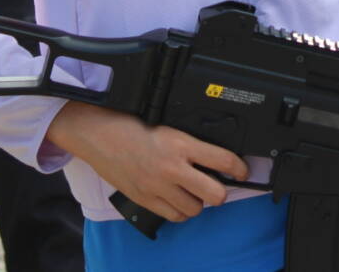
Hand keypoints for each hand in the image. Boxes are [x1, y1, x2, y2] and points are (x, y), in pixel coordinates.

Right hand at [47, 101, 249, 224]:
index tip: (242, 170)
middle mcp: (172, 167)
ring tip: (193, 191)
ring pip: (195, 209)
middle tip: (218, 184)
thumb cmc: (128, 124)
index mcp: (179, 143)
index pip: (222, 159)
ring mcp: (158, 187)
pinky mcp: (145, 199)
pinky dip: (179, 211)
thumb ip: (186, 141)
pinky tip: (176, 199)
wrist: (97, 134)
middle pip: (215, 194)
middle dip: (221, 191)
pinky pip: (173, 216)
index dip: (239, 168)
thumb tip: (210, 153)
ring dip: (198, 202)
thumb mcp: (164, 123)